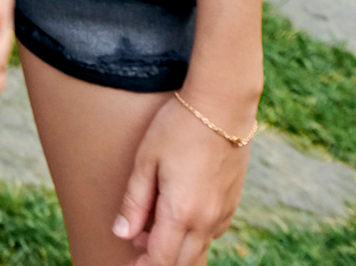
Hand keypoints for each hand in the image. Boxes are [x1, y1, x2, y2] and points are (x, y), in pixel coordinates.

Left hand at [112, 92, 251, 264]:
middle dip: (158, 261)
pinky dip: (193, 235)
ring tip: (152, 226)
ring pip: (199, 249)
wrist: (222, 105)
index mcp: (181, 212)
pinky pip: (212, 233)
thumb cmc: (177, 128)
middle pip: (182, 262)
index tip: (129, 263)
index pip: (162, 260)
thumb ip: (134, 202)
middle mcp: (207, 220)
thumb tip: (122, 234)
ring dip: (176, 249)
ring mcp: (223, 213)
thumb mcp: (146, 161)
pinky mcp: (233, 203)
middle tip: (136, 244)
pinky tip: (178, 213)